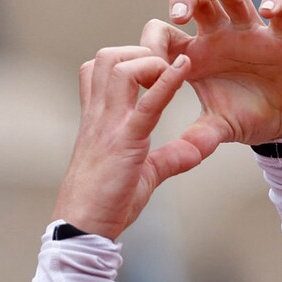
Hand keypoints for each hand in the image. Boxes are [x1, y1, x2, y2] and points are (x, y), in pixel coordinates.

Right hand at [52, 47, 204, 240]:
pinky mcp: (125, 143)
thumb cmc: (105, 204)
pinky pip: (146, 103)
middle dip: (137, 52)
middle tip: (162, 70)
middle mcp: (98, 116)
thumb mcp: (143, 173)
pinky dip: (167, 81)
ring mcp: (109, 127)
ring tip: (170, 74)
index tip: (153, 70)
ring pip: (120, 68)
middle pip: (107, 58)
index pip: (97, 70)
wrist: (83, 228)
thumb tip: (199, 149)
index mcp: (97, 120)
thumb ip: (170, 157)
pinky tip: (185, 68)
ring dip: (150, 62)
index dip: (126, 59)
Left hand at [142, 0, 281, 153]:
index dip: (155, 42)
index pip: (166, 34)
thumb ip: (197, 136)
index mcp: (197, 56)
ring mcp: (251, 33)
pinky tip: (268, 10)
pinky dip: (277, 4)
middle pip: (197, 2)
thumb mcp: (218, 127)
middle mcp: (221, 37)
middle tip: (178, 15)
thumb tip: (177, 155)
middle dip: (185, 0)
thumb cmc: (248, 118)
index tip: (153, 61)